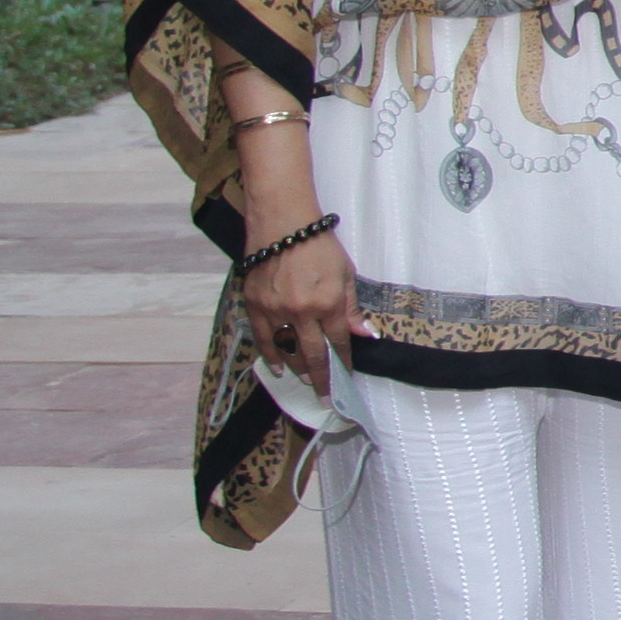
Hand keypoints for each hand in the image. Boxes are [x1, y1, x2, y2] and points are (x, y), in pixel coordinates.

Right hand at [240, 225, 359, 383]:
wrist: (283, 223)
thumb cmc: (319, 245)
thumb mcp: (346, 273)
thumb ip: (352, 307)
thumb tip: (366, 335)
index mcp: (328, 303)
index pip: (338, 343)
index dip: (343, 362)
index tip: (346, 377)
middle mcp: (302, 312)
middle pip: (312, 355)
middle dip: (321, 379)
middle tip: (324, 396)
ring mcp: (275, 310)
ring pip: (286, 351)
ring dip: (297, 369)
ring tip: (304, 379)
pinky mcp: (254, 305)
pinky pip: (263, 338)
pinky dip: (271, 356)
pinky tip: (278, 367)